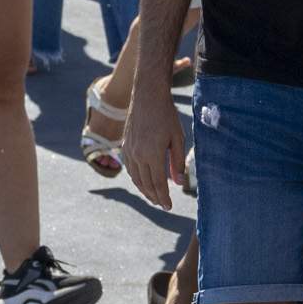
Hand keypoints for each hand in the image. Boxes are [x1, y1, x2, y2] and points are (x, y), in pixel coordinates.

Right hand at [123, 88, 189, 210]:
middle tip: (163, 204)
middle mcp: (138, 155)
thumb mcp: (177, 138)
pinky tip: (143, 180)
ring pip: (136, 178)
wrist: (147, 96)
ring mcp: (129, 151)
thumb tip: (178, 182)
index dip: (164, 198)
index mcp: (153, 154)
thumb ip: (177, 161)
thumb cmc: (166, 115)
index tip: (169, 207)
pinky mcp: (124, 146)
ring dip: (145, 190)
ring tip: (154, 196)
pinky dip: (136, 178)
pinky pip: (129, 169)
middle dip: (155, 197)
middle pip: (146, 184)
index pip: (158, 184)